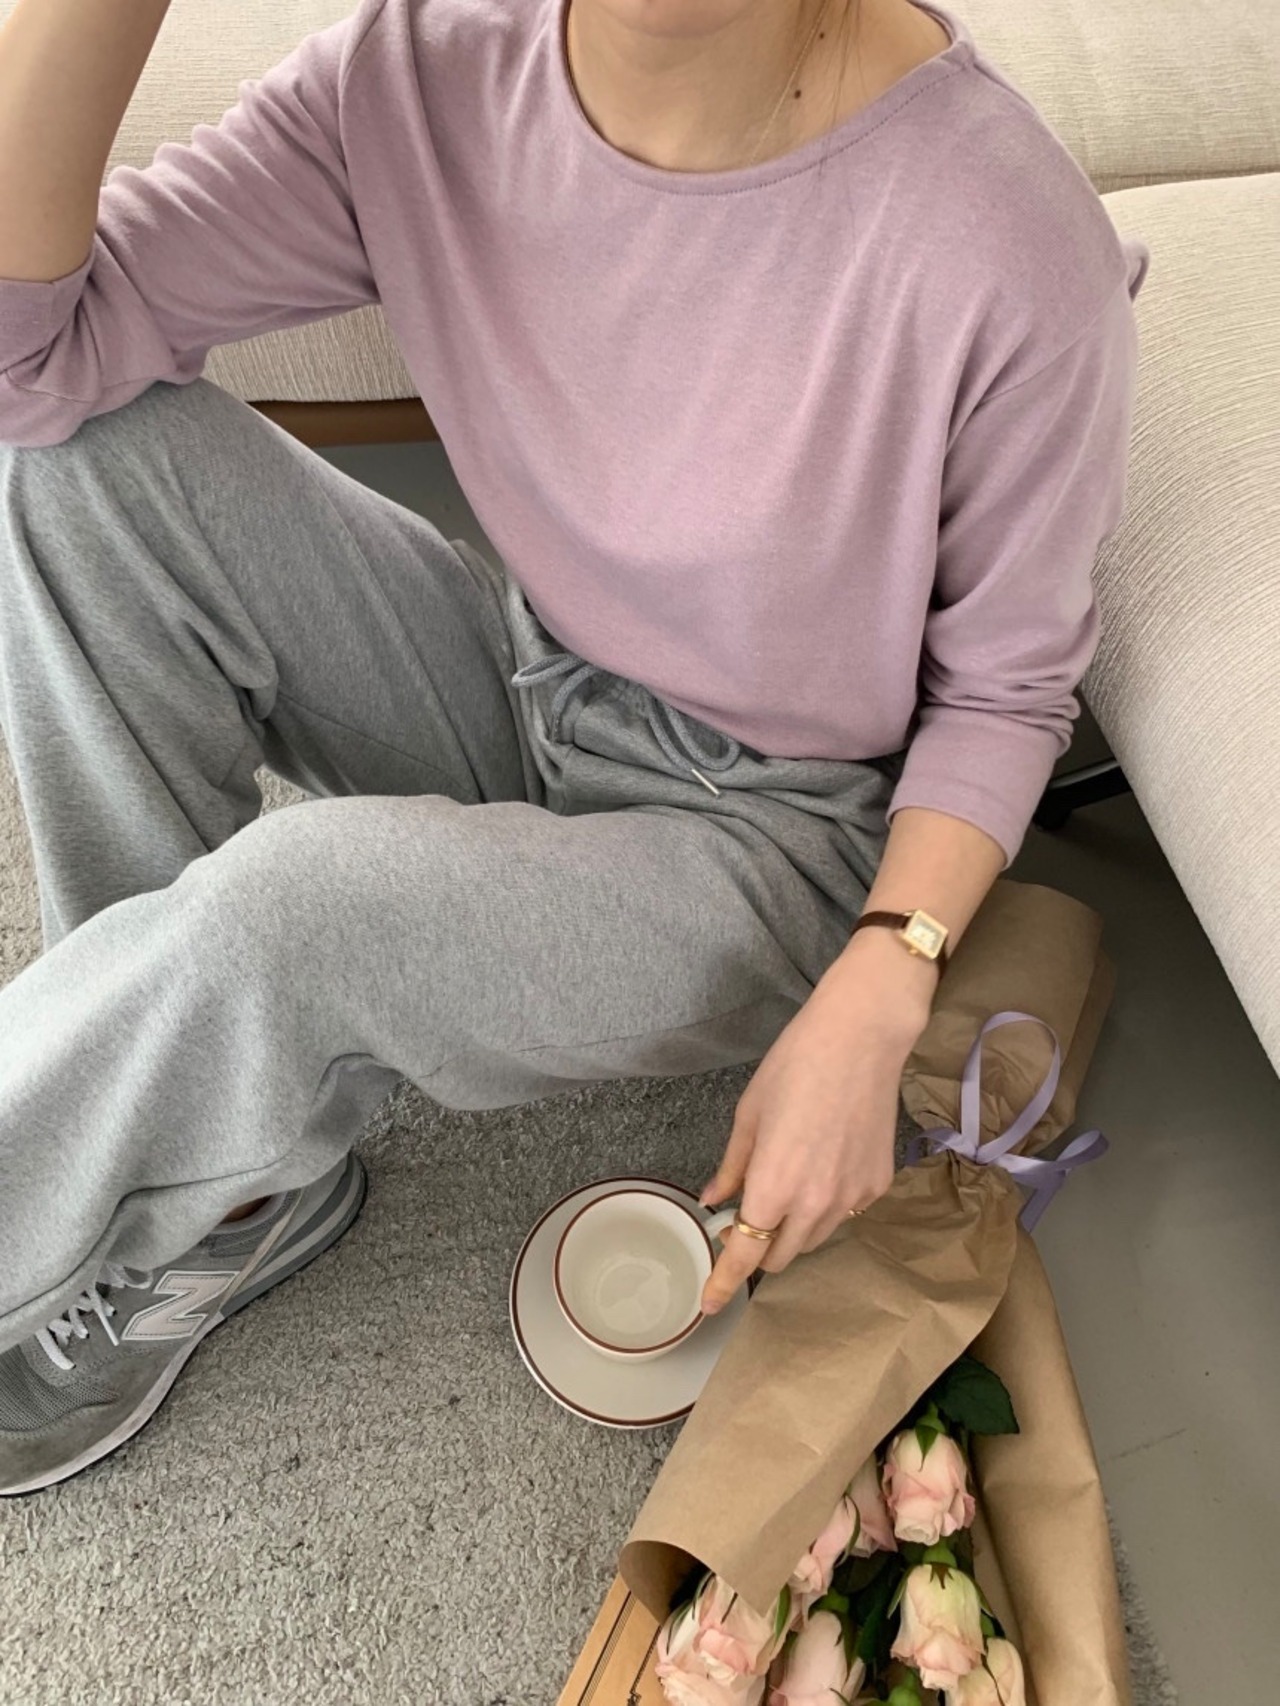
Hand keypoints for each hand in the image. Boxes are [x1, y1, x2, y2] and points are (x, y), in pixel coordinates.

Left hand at [697, 956, 922, 1314]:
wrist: (862, 1039)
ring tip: (784, 1187)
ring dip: (792, 1230)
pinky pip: (844, 1213)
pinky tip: (821, 1167)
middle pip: (780, 1255)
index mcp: (773, 1188)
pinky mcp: (877, 1185)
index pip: (744, 1256)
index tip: (709, 1305)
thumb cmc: (795, 1066)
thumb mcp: (749, 1115)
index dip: (724, 1284)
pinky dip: (826, 1206)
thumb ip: (732, 1167)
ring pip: (813, 1239)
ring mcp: (851, 1198)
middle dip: (759, 1247)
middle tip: (743, 1216)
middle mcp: (814, 1205)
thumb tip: (715, 1199)